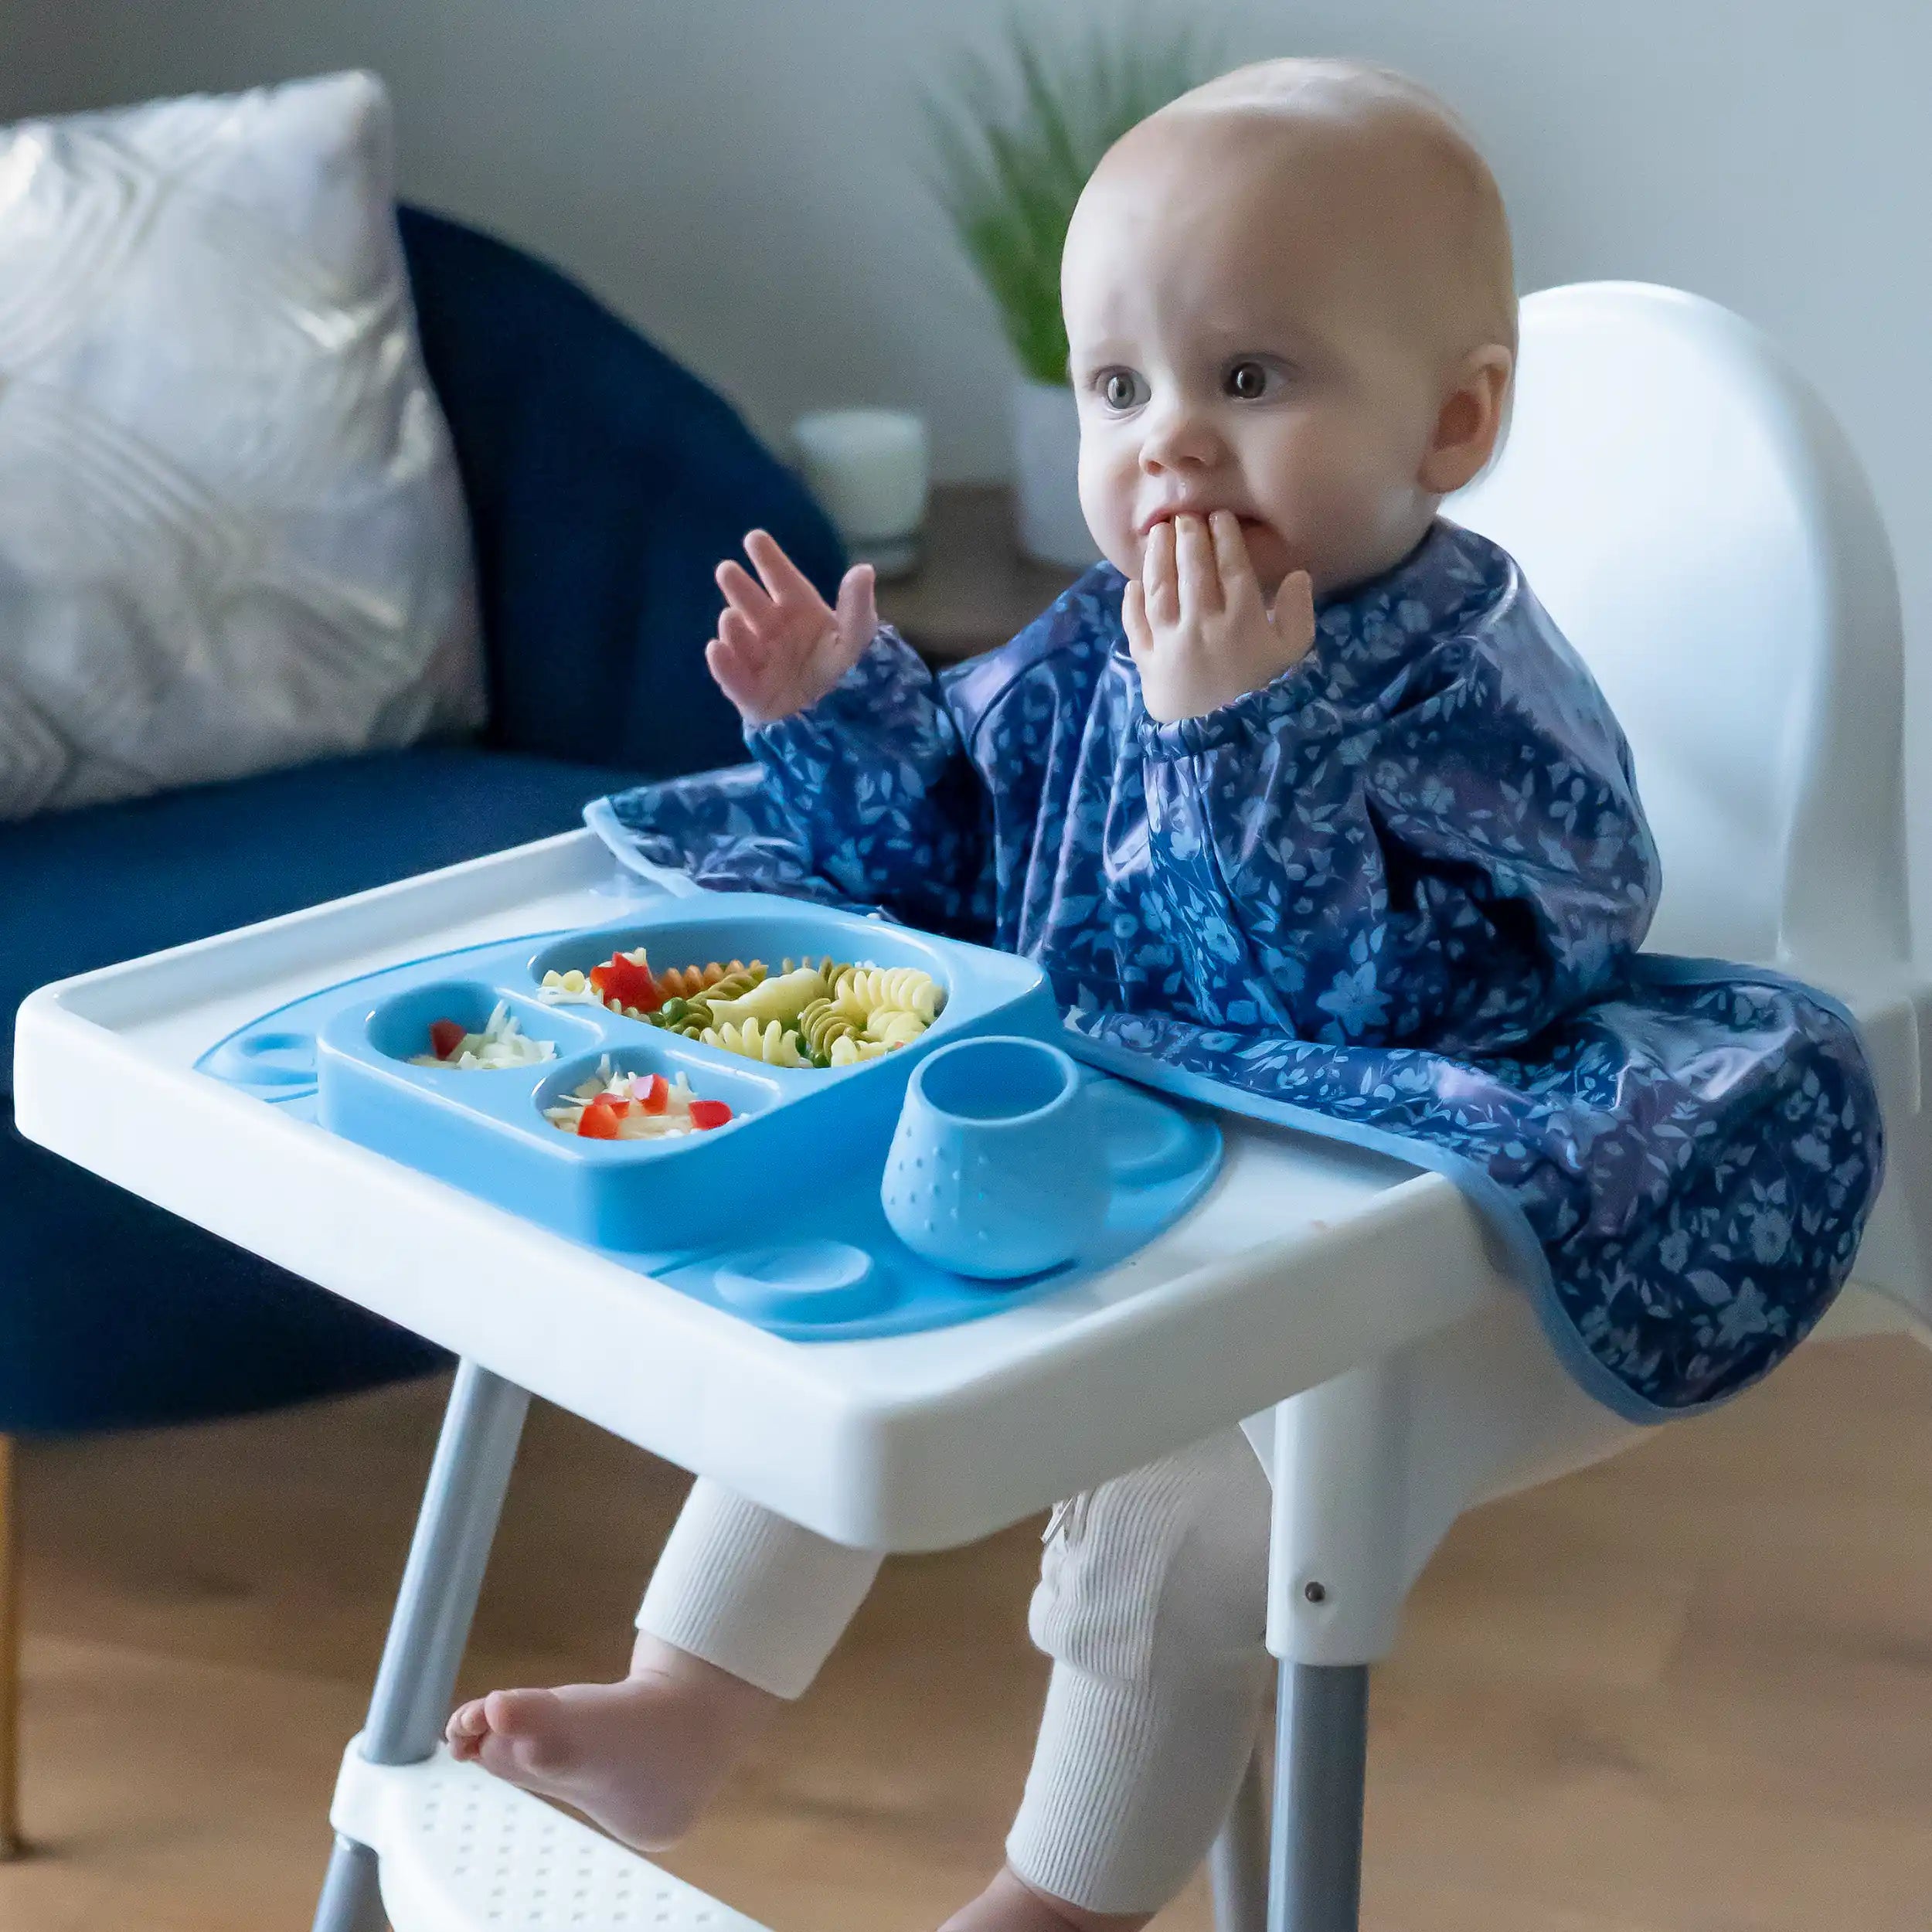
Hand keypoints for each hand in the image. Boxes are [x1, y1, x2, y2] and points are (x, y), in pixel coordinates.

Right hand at [705, 530, 878, 726]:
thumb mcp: (860, 641)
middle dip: (741, 590)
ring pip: (742, 640)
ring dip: (734, 627)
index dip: (770, 562)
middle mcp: (780, 636)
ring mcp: (764, 665)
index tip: (754, 538)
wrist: (851, 731)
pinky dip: (725, 665)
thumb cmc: (858, 680)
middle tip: (726, 570)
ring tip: (731, 616)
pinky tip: (716, 648)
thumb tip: (863, 570)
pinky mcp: (754, 696)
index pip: (785, 583)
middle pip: (756, 607)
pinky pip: (735, 678)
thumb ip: (857, 607)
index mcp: (806, 616)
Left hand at [1123, 511, 1315, 722]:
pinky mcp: (1147, 661)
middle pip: (1192, 568)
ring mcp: (1170, 642)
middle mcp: (1203, 624)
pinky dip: (1132, 599)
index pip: (1231, 566)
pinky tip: (1136, 582)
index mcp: (1243, 621)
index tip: (1219, 516)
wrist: (1223, 746)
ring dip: (1158, 556)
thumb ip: (1297, 614)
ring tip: (1159, 532)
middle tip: (1186, 515)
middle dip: (1188, 536)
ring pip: (1160, 587)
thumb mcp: (1292, 658)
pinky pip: (1135, 622)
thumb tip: (1297, 574)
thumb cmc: (1261, 695)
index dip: (1224, 536)